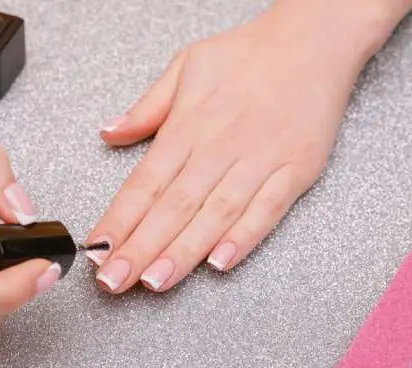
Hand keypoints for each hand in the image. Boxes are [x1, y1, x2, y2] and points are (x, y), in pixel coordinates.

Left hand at [87, 1, 388, 292]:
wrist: (314, 40)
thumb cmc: (247, 55)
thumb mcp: (185, 65)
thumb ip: (146, 108)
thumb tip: (109, 133)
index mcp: (188, 126)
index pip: (143, 183)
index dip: (118, 221)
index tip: (97, 252)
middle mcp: (219, 146)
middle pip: (173, 206)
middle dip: (140, 248)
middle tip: (115, 281)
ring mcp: (259, 160)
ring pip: (215, 214)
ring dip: (183, 251)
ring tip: (156, 281)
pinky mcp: (295, 169)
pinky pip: (268, 209)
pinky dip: (245, 236)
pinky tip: (220, 262)